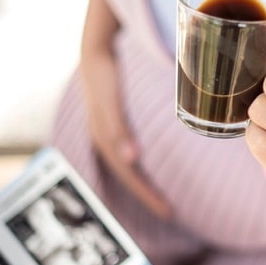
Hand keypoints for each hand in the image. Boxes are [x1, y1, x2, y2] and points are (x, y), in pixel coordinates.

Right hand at [80, 49, 171, 217]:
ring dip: (143, 183)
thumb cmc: (106, 76)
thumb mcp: (110, 102)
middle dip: (147, 195)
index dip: (147, 195)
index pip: (129, 176)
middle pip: (128, 176)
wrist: (95, 51)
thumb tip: (131, 160)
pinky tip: (151, 168)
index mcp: (105, 140)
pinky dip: (139, 166)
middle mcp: (106, 140)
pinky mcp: (114, 126)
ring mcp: (108, 133)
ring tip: (163, 199)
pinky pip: (127, 154)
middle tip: (170, 213)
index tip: (168, 211)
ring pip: (127, 167)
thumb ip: (118, 129)